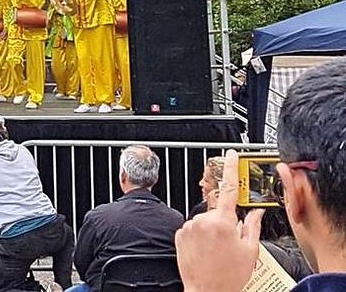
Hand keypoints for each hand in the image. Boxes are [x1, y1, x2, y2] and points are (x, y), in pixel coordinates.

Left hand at [175, 150, 262, 291]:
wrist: (207, 291)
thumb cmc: (229, 275)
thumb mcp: (249, 250)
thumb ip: (252, 225)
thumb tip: (254, 212)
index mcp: (223, 221)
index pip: (228, 188)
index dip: (230, 168)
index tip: (230, 155)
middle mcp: (203, 220)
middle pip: (217, 211)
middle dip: (224, 221)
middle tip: (229, 243)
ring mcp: (189, 226)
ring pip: (204, 220)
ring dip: (210, 230)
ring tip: (216, 251)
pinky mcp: (178, 234)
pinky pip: (192, 229)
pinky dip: (199, 236)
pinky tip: (205, 251)